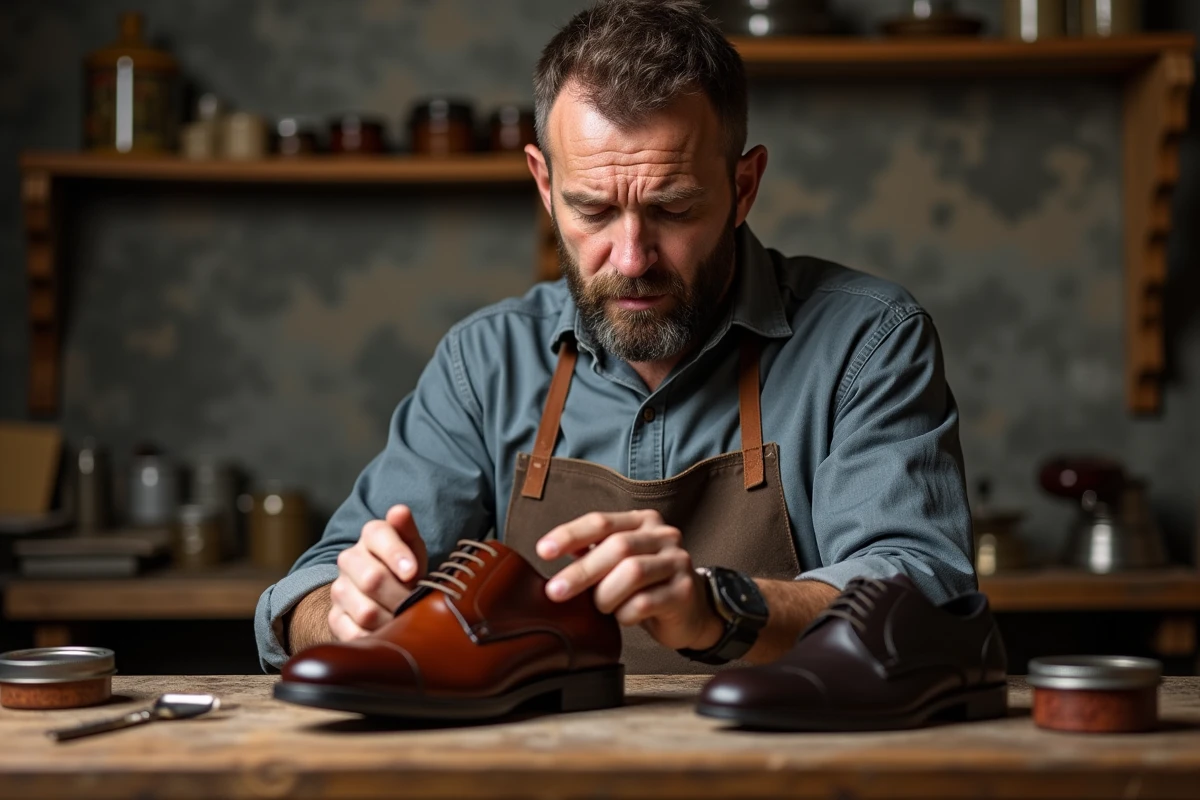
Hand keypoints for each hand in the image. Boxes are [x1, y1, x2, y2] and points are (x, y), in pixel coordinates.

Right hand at [328, 504, 428, 641]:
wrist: (388, 598)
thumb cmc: (407, 569)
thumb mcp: (414, 548)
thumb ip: (408, 530)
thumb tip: (398, 511)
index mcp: (372, 536)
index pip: (378, 535)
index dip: (396, 554)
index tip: (413, 573)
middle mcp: (349, 559)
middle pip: (373, 579)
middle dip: (400, 595)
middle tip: (415, 604)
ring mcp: (339, 589)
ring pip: (365, 611)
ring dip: (391, 619)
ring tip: (404, 618)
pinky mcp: (335, 618)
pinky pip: (353, 633)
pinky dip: (375, 636)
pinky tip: (386, 631)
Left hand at [536, 510, 723, 650]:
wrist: (690, 610)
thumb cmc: (644, 584)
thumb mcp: (617, 562)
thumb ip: (591, 552)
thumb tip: (550, 550)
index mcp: (642, 521)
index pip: (601, 521)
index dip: (570, 535)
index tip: (543, 551)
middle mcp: (663, 535)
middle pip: (617, 546)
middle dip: (581, 571)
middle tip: (555, 592)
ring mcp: (678, 561)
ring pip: (632, 572)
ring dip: (606, 594)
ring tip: (600, 607)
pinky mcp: (684, 591)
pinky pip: (645, 603)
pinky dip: (625, 614)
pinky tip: (623, 618)